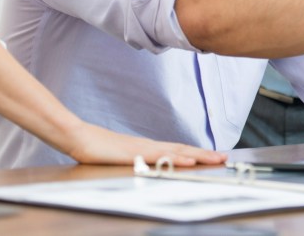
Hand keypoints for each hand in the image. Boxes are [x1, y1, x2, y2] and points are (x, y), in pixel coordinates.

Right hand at [65, 122, 226, 166]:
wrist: (79, 137)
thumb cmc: (97, 148)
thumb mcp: (121, 157)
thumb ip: (136, 160)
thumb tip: (148, 165)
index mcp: (148, 147)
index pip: (178, 149)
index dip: (196, 153)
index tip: (214, 156)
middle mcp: (150, 146)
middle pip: (183, 148)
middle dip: (205, 154)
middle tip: (224, 157)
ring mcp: (143, 149)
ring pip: (177, 151)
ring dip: (198, 155)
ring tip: (215, 159)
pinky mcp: (135, 153)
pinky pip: (161, 156)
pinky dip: (176, 158)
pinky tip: (188, 161)